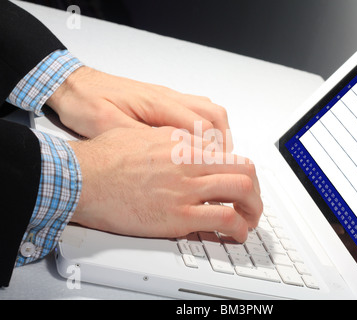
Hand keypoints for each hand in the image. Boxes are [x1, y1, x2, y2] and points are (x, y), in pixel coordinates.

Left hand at [47, 66, 232, 149]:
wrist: (75, 84)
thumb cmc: (86, 102)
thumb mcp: (105, 125)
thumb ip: (138, 139)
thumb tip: (166, 156)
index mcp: (156, 103)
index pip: (200, 125)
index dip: (214, 150)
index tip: (216, 171)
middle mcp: (167, 97)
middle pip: (214, 114)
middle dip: (225, 142)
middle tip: (223, 167)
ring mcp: (167, 98)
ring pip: (209, 110)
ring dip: (218, 134)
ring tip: (216, 159)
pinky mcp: (162, 102)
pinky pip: (196, 111)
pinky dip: (206, 128)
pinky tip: (198, 146)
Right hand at [68, 126, 261, 241]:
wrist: (81, 179)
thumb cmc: (103, 159)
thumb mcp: (141, 136)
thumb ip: (169, 142)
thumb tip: (183, 148)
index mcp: (182, 145)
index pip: (228, 154)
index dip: (239, 170)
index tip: (238, 182)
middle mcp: (190, 164)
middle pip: (244, 170)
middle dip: (255, 188)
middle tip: (252, 201)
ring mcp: (187, 189)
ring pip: (242, 191)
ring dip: (253, 208)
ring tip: (250, 219)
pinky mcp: (179, 216)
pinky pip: (224, 219)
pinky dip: (239, 228)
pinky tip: (237, 233)